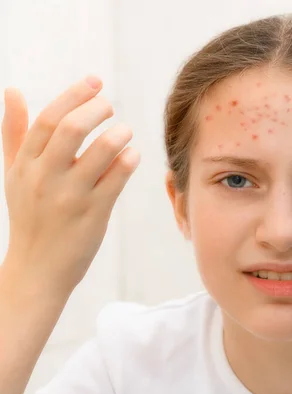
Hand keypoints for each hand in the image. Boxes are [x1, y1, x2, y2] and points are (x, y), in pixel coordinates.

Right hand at [1, 76, 139, 293]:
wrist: (37, 269)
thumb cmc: (30, 216)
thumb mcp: (15, 174)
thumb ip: (15, 133)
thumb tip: (14, 90)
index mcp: (25, 165)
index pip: (48, 120)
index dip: (74, 95)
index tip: (95, 81)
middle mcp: (45, 178)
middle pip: (71, 129)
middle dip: (96, 109)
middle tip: (110, 106)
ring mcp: (70, 197)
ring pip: (100, 151)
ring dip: (119, 134)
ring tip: (125, 131)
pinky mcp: (94, 214)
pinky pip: (116, 179)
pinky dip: (129, 160)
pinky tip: (133, 155)